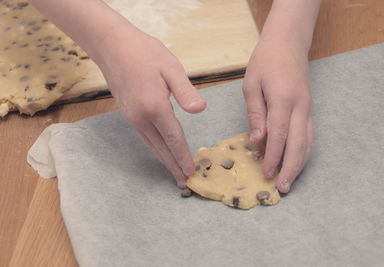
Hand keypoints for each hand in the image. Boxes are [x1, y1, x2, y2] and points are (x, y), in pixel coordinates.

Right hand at [95, 27, 205, 187]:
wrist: (112, 46)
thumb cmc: (144, 53)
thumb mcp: (170, 67)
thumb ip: (185, 91)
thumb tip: (200, 110)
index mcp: (155, 107)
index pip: (174, 138)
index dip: (183, 156)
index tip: (191, 172)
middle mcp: (141, 117)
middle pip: (161, 147)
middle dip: (173, 165)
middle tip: (183, 183)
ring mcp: (132, 117)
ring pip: (152, 144)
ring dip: (164, 159)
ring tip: (174, 173)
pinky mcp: (128, 113)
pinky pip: (145, 136)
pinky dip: (155, 148)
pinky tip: (161, 150)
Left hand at [243, 38, 313, 192]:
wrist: (287, 44)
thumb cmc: (265, 62)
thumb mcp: (251, 84)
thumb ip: (255, 113)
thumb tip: (258, 140)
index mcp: (284, 99)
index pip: (279, 135)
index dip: (273, 157)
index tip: (266, 174)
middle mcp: (301, 107)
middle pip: (298, 144)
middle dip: (290, 168)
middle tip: (282, 187)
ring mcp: (308, 108)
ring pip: (308, 142)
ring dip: (299, 164)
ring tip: (290, 181)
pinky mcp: (309, 109)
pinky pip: (309, 135)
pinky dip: (304, 152)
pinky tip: (296, 163)